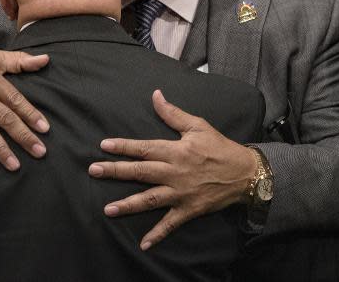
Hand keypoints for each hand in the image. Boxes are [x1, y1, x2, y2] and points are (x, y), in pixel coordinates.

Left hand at [88, 90, 256, 249]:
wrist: (245, 173)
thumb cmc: (219, 147)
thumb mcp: (197, 126)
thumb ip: (172, 113)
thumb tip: (155, 95)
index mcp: (175, 151)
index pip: (144, 147)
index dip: (123, 146)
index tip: (103, 145)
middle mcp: (174, 172)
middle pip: (140, 172)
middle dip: (116, 172)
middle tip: (93, 171)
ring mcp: (180, 193)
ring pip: (149, 199)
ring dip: (128, 205)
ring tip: (108, 210)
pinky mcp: (188, 210)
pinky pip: (170, 224)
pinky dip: (157, 235)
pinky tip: (143, 244)